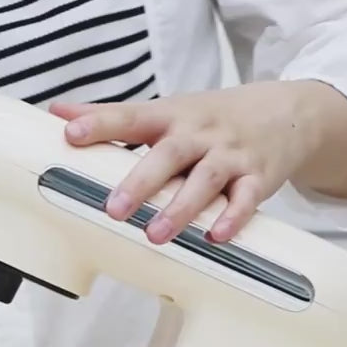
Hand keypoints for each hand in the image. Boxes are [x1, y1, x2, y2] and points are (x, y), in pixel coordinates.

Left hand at [51, 80, 346, 243]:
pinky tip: (216, 236)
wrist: (288, 112)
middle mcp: (200, 133)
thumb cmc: (212, 118)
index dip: (100, 123)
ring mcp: (231, 155)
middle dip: (141, 182)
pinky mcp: (259, 177)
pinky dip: (233, 217)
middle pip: (169, 154)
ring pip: (206, 180)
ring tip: (155, 235)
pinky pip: (247, 198)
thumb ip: (113, 116)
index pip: (131, 117)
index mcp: (171, 117)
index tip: (71, 133)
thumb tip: (58, 112)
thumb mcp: (166, 110)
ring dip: (180, 208)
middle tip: (114, 209)